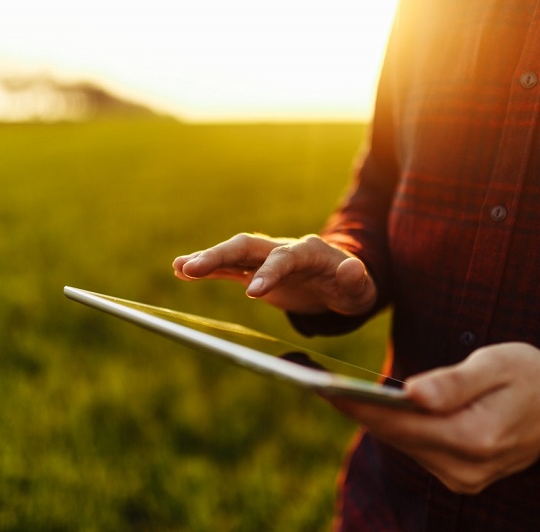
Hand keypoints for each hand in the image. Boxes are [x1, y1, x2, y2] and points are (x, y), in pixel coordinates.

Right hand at [173, 233, 376, 314]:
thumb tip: (351, 269)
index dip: (269, 272)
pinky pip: (228, 268)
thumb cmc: (352, 288)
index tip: (252, 293)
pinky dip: (207, 269)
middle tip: (192, 268)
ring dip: (206, 259)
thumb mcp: (361, 289)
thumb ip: (356, 280)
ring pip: (232, 253)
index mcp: (309, 251)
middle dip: (219, 255)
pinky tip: (181, 270)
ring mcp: (266, 257)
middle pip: (247, 245)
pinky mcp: (255, 270)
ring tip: (178, 267)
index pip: (284, 257)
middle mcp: (283, 248)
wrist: (340, 284)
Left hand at [327, 343, 539, 493]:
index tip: (319, 385)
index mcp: (474, 437)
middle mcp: (464, 467)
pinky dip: (391, 426)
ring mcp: (461, 477)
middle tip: (309, 381)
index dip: (357, 403)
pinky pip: (414, 448)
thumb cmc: (530, 376)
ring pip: (400, 443)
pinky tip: (368, 405)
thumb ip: (454, 382)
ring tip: (327, 389)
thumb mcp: (497, 365)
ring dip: (367, 417)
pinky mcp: (458, 475)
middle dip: (351, 408)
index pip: (400, 421)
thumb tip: (410, 394)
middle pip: (393, 436)